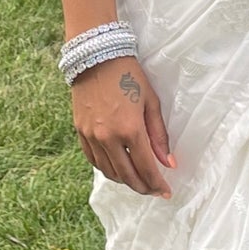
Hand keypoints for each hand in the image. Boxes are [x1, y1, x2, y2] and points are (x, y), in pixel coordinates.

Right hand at [72, 57, 174, 197]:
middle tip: (153, 191)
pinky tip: (117, 169)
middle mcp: (108, 137)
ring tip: (137, 181)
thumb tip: (168, 163)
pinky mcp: (80, 131)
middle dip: (142, 187)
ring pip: (109, 171)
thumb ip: (159, 136)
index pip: (146, 168)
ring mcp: (91, 136)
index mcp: (130, 129)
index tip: (166, 192)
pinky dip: (107, 169)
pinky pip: (94, 160)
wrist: (96, 57)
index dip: (157, 184)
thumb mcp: (151, 103)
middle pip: (127, 175)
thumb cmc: (129, 76)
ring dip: (125, 181)